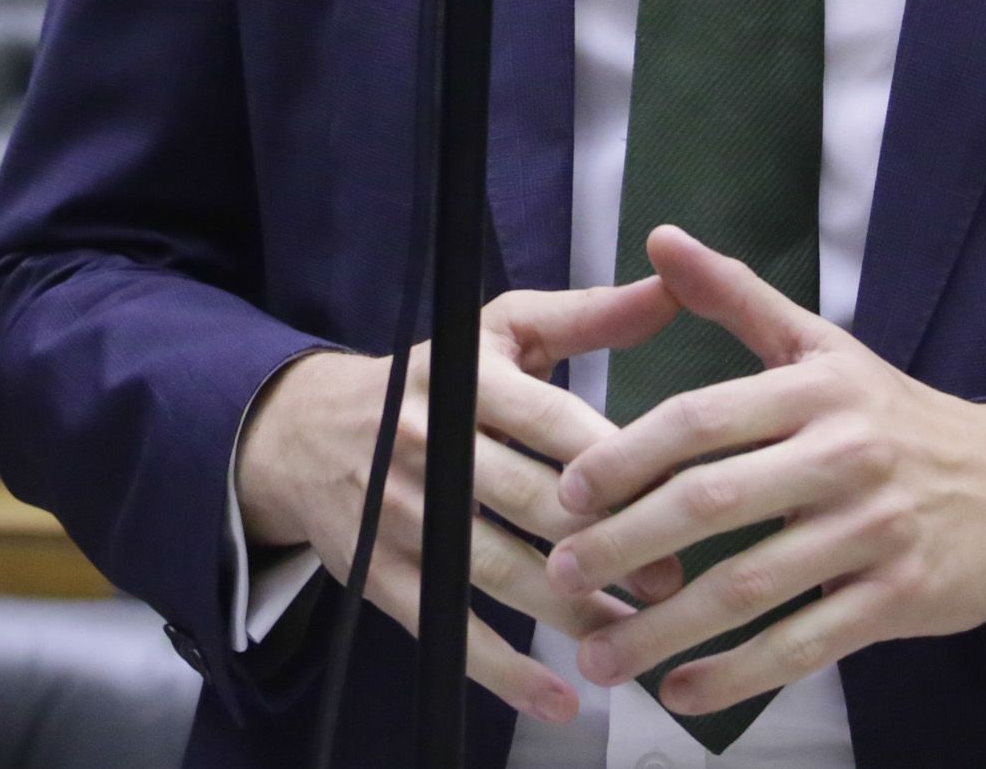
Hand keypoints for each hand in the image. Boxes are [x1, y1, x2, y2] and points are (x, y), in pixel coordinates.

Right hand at [236, 276, 685, 723]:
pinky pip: (448, 628)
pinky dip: (505, 671)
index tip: (679, 493)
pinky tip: (561, 698)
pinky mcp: (381, 574)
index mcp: (466, 377)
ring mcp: (401, 514)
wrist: (306, 430)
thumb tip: (671, 287)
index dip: (614, 460)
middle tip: (676, 580)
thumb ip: (588, 316)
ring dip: (568, 612)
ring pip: (493, 569)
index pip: (550, 420)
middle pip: (526, 501)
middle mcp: (429, 443)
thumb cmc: (433, 380)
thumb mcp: (501, 332)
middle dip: (605, 544)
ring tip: (636, 638)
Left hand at [543, 225, 985, 720]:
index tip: (569, 492)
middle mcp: (845, 455)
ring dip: (666, 629)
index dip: (626, 455)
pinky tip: (682, 694)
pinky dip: (738, 676)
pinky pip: (805, 645)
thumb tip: (661, 238)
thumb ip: (737, 296)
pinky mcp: (899, 597)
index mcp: (816, 390)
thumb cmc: (895, 415)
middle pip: (715, 502)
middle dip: (627, 543)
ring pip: (751, 586)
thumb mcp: (823, 347)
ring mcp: (874, 531)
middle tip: (564, 573)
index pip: (702, 418)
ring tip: (601, 655)